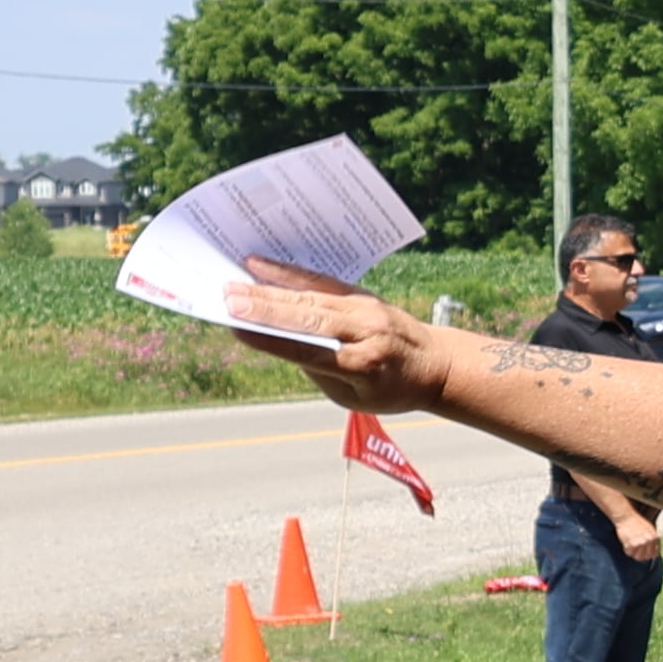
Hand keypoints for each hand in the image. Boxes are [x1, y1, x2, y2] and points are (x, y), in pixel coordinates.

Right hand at [231, 258, 444, 415]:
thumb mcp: (353, 396)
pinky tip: (261, 265)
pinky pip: (321, 281)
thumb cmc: (390, 389)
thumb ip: (318, 369)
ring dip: (269, 288)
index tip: (236, 327)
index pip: (309, 350)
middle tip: (225, 297)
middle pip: (307, 317)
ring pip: (310, 295)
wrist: (437, 363)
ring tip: (233, 282)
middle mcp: (365, 331)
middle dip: (264, 307)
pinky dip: (290, 273)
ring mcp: (364, 309)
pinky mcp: (361, 294)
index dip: (271, 339)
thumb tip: (278, 338)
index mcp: (362, 365)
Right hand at [617, 522, 662, 565]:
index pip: (655, 554)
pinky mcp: (630, 545)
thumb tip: (656, 553)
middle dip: (641, 555)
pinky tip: (626, 543)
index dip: (649, 555)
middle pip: (646, 557)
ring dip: (634, 553)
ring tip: (632, 546)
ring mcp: (640, 543)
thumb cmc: (638, 522)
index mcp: (655, 537)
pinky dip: (627, 550)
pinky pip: (629, 554)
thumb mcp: (651, 529)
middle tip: (636, 551)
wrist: (626, 517)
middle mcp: (649, 541)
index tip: (645, 553)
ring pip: (638, 557)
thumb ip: (654, 540)